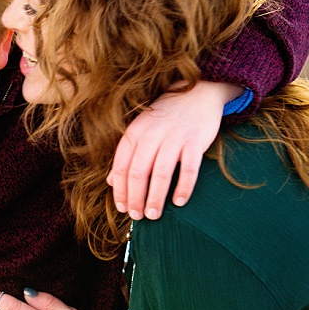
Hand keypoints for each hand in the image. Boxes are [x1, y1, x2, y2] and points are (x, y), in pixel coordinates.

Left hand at [107, 81, 242, 219]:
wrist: (198, 93)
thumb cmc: (166, 117)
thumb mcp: (141, 130)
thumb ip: (126, 155)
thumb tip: (111, 181)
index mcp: (135, 132)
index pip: (122, 166)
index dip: (120, 190)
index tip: (122, 208)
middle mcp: (152, 134)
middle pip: (138, 173)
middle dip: (136, 198)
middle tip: (138, 216)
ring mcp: (174, 137)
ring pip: (161, 174)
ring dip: (156, 198)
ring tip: (154, 215)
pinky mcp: (195, 140)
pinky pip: (189, 169)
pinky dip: (183, 187)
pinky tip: (179, 202)